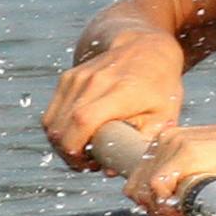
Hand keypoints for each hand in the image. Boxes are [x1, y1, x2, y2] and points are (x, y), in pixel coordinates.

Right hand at [41, 32, 185, 170]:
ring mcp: (76, 78)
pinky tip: (76, 137)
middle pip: (61, 127)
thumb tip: (109, 170)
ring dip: (61, 144)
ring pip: (51, 123)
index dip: (76, 148)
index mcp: (119, 91)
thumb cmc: (159, 84)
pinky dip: (58, 131)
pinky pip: (52, 113)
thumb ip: (142, 143)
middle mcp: (92, 82)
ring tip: (82, 152)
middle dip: (68, 154)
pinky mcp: (67, 78)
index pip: (82, 121)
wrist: (144, 45)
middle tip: (89, 163)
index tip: (89, 164)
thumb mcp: (165, 115)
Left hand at [122, 118, 215, 215]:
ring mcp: (173, 144)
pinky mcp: (185, 153)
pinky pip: (158, 189)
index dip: (155, 207)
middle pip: (138, 187)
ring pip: (146, 192)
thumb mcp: (211, 168)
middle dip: (158, 215)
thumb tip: (175, 211)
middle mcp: (165, 139)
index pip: (140, 180)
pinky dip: (169, 211)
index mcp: (168, 140)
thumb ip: (189, 181)